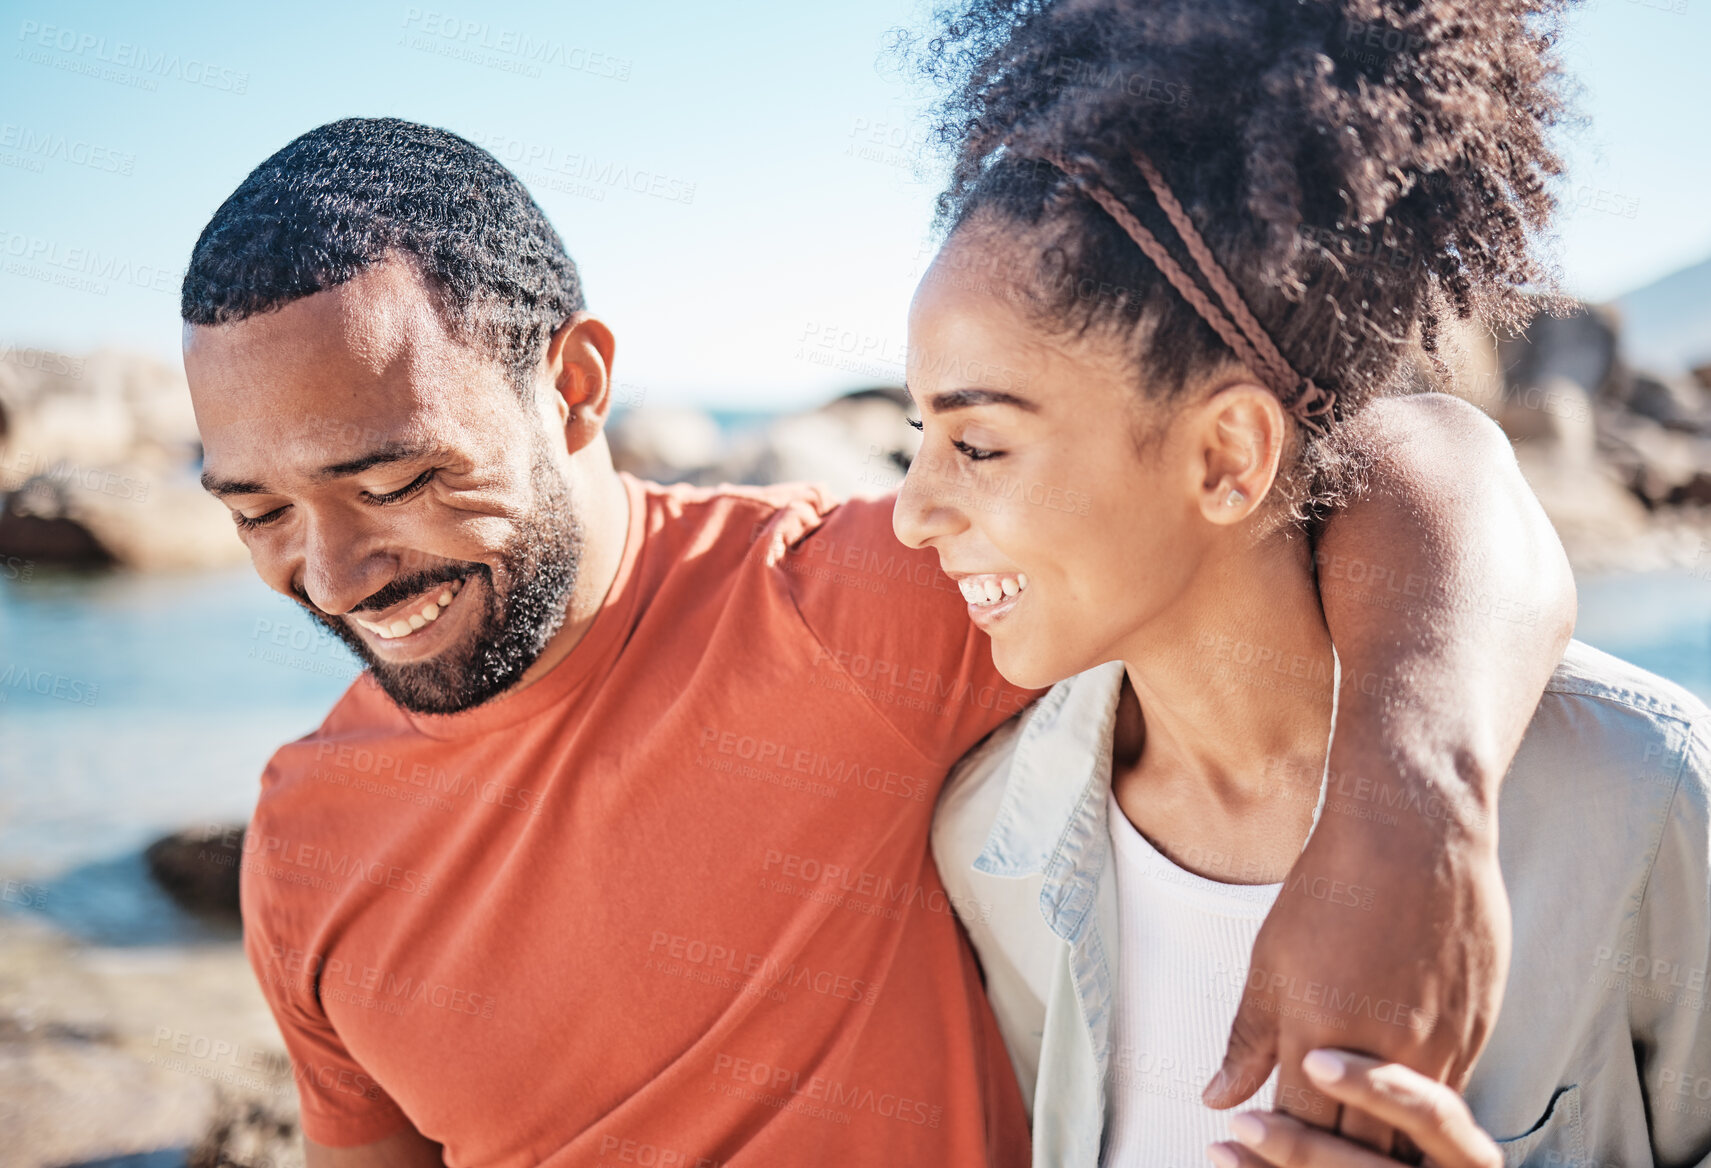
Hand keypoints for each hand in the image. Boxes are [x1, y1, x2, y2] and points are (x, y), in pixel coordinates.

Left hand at [1202, 794, 1510, 1152]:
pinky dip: (1419, 1112)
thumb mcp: (1271, 960)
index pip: (1299, 1131)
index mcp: (1319, 1037)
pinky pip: (1449, 1099)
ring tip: (1353, 1136)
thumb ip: (1248, 1038)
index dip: (1279, 1149)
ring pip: (1410, 1135)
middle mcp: (1382, 1055)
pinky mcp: (1475, 1032)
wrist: (1416, 833)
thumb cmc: (1334, 887)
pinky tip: (1398, 1108)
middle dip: (1330, 1159)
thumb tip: (1216, 1098)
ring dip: (1380, 1146)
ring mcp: (1438, 1047)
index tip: (1260, 1146)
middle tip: (1307, 1151)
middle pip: (1358, 1150)